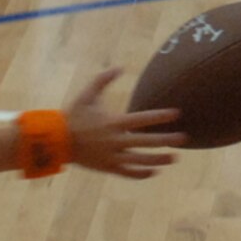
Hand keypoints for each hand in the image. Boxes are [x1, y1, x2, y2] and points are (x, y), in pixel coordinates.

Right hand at [66, 69, 183, 177]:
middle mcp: (115, 141)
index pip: (142, 119)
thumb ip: (103, 80)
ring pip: (141, 161)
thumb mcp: (87, 95)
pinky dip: (142, 174)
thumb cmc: (73, 115)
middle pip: (146, 142)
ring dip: (159, 160)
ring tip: (175, 158)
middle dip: (166, 140)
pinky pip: (128, 173)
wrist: (56, 141)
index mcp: (112, 123)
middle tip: (184, 138)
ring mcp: (112, 157)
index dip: (160, 116)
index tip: (176, 113)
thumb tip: (120, 66)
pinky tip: (154, 171)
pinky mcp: (107, 168)